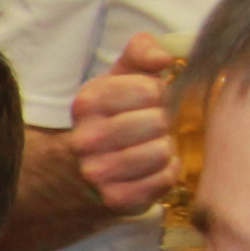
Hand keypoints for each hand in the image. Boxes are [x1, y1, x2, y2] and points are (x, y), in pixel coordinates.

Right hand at [69, 31, 182, 214]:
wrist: (83, 168)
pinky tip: (153, 168)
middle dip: (165, 122)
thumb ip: (142, 51)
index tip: (150, 99)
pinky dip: (166, 173)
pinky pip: (163, 180)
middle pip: (158, 122)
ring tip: (154, 146)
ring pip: (161, 152)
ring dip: (166, 148)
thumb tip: (164, 59)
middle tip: (155, 126)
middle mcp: (85, 139)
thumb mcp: (122, 76)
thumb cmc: (115, 114)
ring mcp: (98, 172)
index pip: (150, 90)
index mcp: (87, 103)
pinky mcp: (116, 199)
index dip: (160, 92)